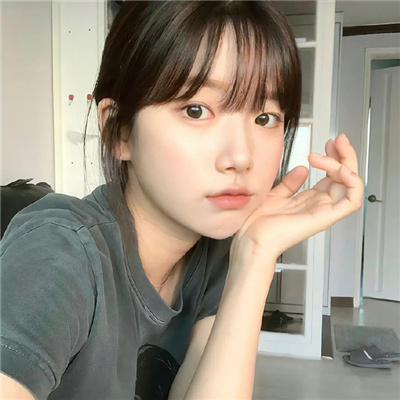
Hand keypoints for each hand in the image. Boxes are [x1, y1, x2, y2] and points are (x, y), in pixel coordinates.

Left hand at [230, 133, 363, 268]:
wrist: (250, 239)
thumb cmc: (257, 224)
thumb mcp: (275, 194)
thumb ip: (290, 183)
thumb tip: (302, 169)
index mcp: (308, 200)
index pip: (332, 176)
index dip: (333, 158)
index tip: (328, 143)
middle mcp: (319, 205)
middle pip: (344, 178)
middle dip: (343, 155)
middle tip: (337, 140)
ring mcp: (323, 211)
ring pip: (350, 185)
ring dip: (345, 163)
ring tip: (330, 151)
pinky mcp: (324, 218)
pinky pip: (351, 201)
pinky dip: (353, 183)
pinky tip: (342, 169)